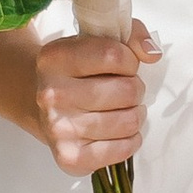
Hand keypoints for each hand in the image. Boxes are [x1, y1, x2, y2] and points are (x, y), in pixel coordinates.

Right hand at [31, 26, 161, 177]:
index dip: (130, 60)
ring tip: (122, 110)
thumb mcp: (96, 41)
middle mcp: (51, 94)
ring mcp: (58, 128)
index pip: (114, 55)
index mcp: (55, 58)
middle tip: (124, 91)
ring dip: (134, 115)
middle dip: (135, 89)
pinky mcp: (70, 157)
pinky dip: (130, 140)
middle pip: (127, 91)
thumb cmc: (77, 72)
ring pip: (128, 121)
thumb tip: (152, 53)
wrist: (41, 105)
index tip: (124, 65)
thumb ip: (130, 35)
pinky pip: (122, 150)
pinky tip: (118, 131)